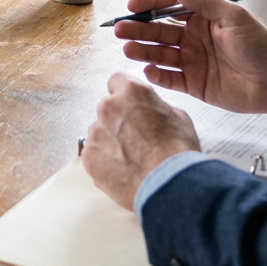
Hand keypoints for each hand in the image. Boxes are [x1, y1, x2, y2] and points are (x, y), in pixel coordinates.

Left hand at [83, 74, 200, 209]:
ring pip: (100, 132)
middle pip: (107, 109)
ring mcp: (95, 131)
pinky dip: (104, 160)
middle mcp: (108, 107)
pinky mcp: (88, 155)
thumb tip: (150, 111)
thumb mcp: (178, 117)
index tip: (129, 105)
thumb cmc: (177, 152)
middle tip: (135, 139)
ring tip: (131, 159)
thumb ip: (155, 107)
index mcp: (131, 92)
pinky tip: (123, 170)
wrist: (168, 184)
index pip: (117, 81)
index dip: (124, 94)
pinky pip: (93, 153)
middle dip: (118, 120)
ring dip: (110, 141)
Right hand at [113, 0, 266, 121]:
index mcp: (203, 19)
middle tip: (120, 29)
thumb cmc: (262, 46)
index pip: (169, 8)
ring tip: (127, 49)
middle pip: (159, 32)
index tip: (132, 6)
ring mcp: (193, 62)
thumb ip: (202, 2)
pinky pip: (170, 79)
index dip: (150, 5)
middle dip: (138, 29)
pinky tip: (147, 71)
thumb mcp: (233, 16)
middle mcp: (194, 39)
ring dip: (143, 51)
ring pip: (160, 55)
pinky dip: (157, 76)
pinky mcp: (194, 85)